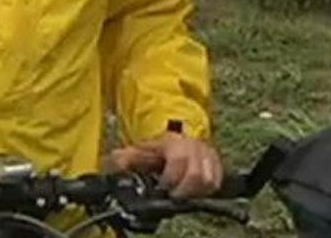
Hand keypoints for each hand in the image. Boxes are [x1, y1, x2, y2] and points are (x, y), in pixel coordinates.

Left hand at [107, 132, 222, 198]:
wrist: (172, 135)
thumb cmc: (155, 147)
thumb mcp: (137, 151)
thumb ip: (123, 158)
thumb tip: (112, 165)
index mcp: (174, 143)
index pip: (179, 161)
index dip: (170, 180)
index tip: (162, 187)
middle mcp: (194, 147)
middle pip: (199, 175)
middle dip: (184, 190)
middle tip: (173, 195)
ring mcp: (207, 154)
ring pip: (210, 180)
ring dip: (196, 191)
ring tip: (182, 193)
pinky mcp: (216, 163)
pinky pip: (217, 182)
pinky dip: (206, 190)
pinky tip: (193, 191)